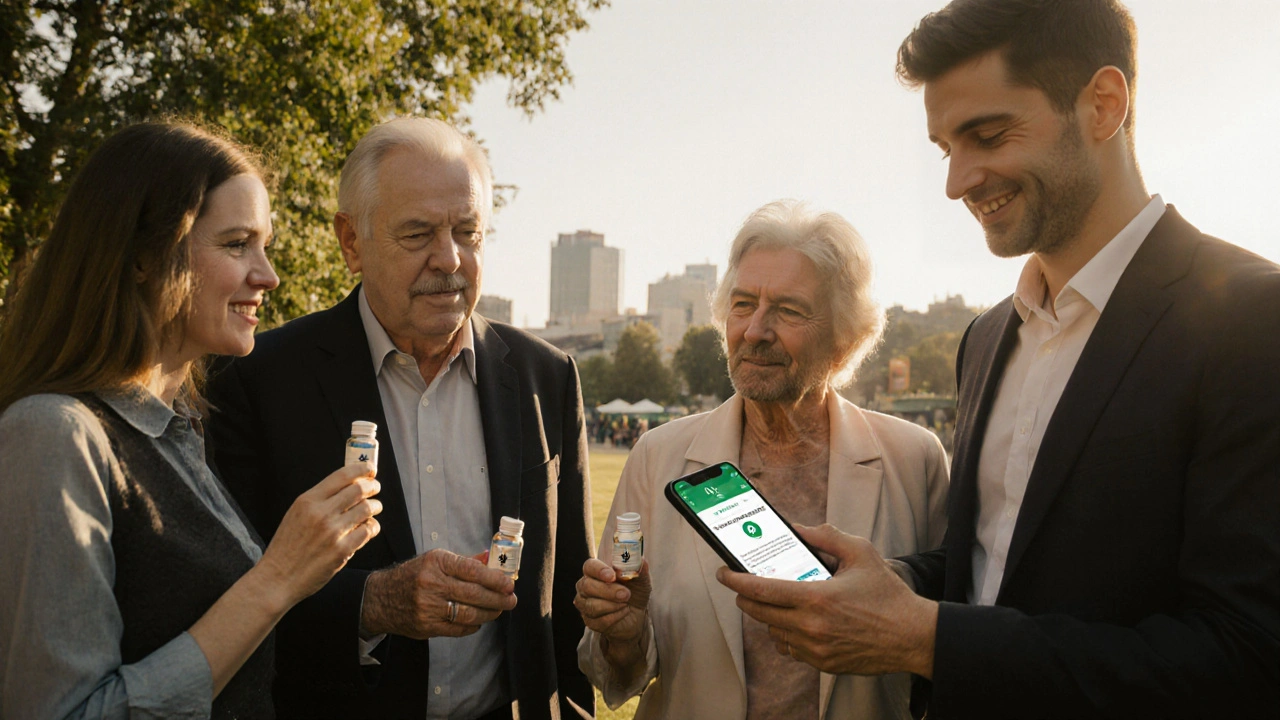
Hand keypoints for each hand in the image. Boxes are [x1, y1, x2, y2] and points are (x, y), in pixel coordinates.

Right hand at [256, 463, 381, 608]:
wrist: (277, 578)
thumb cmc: (288, 546)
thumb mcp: (296, 514)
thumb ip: (319, 501)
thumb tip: (348, 485)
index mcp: (307, 501)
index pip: (342, 476)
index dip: (361, 469)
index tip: (370, 469)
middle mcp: (320, 513)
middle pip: (359, 489)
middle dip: (373, 486)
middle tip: (375, 488)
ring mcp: (332, 532)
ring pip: (367, 508)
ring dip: (375, 507)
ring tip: (374, 509)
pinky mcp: (342, 550)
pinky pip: (368, 531)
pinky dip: (372, 527)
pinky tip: (368, 529)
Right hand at [361, 549, 516, 638]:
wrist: (380, 598)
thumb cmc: (413, 575)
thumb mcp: (435, 560)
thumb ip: (464, 561)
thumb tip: (492, 559)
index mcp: (436, 562)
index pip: (472, 570)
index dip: (494, 578)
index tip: (509, 584)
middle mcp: (431, 584)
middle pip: (473, 594)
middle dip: (498, 599)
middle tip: (511, 600)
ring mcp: (428, 607)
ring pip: (468, 613)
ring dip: (489, 613)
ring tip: (499, 610)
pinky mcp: (426, 626)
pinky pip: (457, 628)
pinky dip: (472, 625)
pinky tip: (479, 620)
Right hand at [574, 558, 651, 668]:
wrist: (636, 616)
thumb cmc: (634, 592)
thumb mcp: (641, 580)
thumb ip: (639, 569)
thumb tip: (641, 560)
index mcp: (595, 571)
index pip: (589, 566)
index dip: (599, 570)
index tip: (612, 576)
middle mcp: (586, 586)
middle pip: (587, 586)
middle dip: (608, 591)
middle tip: (625, 594)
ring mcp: (585, 604)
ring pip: (591, 605)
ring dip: (613, 606)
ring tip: (626, 604)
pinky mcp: (589, 621)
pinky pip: (598, 620)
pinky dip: (615, 617)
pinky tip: (623, 613)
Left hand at [715, 523, 937, 677]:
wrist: (912, 636)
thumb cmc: (888, 594)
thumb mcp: (861, 553)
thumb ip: (826, 536)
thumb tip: (797, 529)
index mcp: (816, 597)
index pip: (760, 589)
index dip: (735, 580)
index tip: (723, 573)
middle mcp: (810, 626)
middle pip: (758, 612)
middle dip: (746, 596)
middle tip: (745, 584)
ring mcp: (815, 648)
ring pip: (772, 631)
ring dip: (769, 616)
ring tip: (778, 601)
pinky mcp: (822, 664)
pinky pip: (790, 648)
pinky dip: (787, 634)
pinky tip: (797, 622)